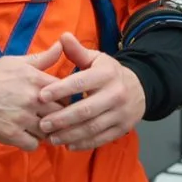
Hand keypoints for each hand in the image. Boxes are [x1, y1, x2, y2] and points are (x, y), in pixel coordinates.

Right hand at [0, 40, 63, 149]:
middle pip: (61, 114)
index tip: (59, 103)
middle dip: (58, 117)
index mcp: (36, 79)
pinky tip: (25, 135)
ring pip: (49, 132)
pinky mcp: (11, 134)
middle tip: (50, 118)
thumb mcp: (17, 62)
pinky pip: (33, 145)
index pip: (67, 94)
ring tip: (37, 127)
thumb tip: (62, 45)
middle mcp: (32, 99)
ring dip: (45, 132)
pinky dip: (31, 142)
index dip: (65, 100)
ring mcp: (22, 118)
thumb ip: (42, 58)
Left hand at [35, 31, 145, 150]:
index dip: (60, 90)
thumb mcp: (97, 59)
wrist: (140, 89)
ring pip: (92, 127)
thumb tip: (63, 36)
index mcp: (106, 74)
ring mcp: (120, 113)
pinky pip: (101, 139)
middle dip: (62, 119)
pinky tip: (67, 145)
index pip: (81, 82)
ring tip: (50, 138)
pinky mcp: (122, 128)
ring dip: (70, 134)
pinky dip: (84, 144)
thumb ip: (77, 52)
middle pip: (85, 110)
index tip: (41, 96)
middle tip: (42, 124)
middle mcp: (116, 94)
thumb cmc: (108, 73)